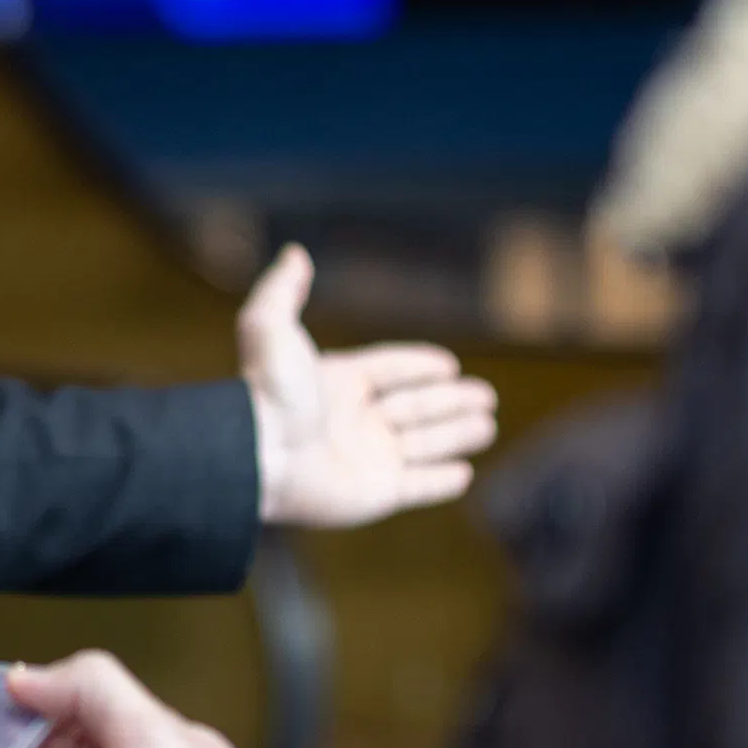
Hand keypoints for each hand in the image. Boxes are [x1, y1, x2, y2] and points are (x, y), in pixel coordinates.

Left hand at [242, 245, 498, 527]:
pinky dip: (442, 481)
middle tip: (487, 396)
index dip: (418, 366)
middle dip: (451, 401)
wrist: (259, 457)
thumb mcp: (270, 328)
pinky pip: (418, 487)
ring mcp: (366, 459)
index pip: (389, 370)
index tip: (448, 364)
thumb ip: (282, 291)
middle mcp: (354, 421)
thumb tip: (294, 252)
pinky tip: (464, 474)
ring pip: (424, 444)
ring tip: (487, 426)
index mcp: (337, 383)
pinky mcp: (376, 495)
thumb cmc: (268, 393)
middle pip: (415, 407)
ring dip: (456, 435)